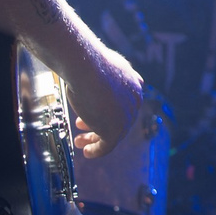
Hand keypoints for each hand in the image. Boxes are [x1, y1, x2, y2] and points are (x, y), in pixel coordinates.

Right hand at [65, 41, 143, 158]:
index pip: (124, 103)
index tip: (93, 111)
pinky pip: (107, 145)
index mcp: (134, 85)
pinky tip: (88, 152)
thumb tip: (93, 68)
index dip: (106, 108)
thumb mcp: (102, 63)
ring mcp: (126, 117)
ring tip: (81, 141)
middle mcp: (134, 102)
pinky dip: (97, 150)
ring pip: (112, 133)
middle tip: (83, 126)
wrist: (87, 67)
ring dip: (95, 138)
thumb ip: (104, 71)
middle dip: (99, 123)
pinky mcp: (115, 130)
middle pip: (118, 118)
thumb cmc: (90, 61)